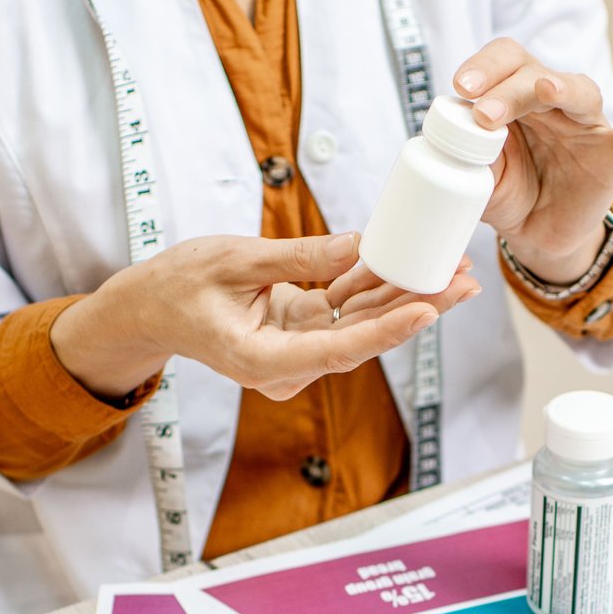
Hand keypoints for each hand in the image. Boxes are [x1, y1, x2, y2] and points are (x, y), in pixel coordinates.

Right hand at [53, 231, 476, 401]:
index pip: (339, 348)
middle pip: (364, 338)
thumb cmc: (177, 286)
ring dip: (405, 296)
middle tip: (465, 282)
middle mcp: (286, 366)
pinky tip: (410, 266)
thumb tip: (358, 247)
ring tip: (453, 272)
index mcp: (263, 360)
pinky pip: (345, 313)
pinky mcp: (300, 333)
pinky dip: (375, 289)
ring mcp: (296, 353)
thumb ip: (299, 257)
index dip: (388, 329)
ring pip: (361, 325)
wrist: (148, 310)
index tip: (426, 309)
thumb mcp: (234, 260)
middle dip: (417, 308)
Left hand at [454, 41, 612, 278]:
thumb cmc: (511, 194)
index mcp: (516, 99)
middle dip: (507, 88)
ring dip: (555, 87)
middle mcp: (553, 102)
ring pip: (576, 91)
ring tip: (541, 90)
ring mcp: (587, 125)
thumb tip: (458, 134)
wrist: (538, 236)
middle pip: (533, 72)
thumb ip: (469, 155)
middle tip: (483, 113)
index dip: (483, 69)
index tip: (460, 89)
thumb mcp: (480, 177)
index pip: (502, 64)